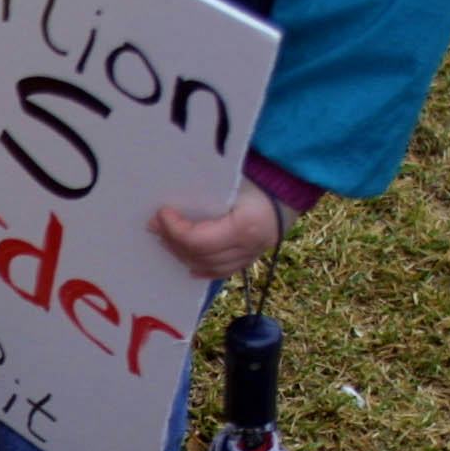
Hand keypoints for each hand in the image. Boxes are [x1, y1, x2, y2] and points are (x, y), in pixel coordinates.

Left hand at [150, 178, 295, 279]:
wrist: (293, 187)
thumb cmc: (261, 180)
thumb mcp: (233, 183)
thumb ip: (204, 194)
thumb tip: (168, 205)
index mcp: (245, 227)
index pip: (199, 239)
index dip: (175, 229)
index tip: (161, 213)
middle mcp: (249, 247)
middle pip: (200, 254)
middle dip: (173, 240)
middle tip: (156, 225)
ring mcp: (252, 255)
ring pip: (209, 266)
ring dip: (183, 253)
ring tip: (166, 239)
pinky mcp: (252, 258)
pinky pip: (223, 271)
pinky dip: (202, 268)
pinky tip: (187, 264)